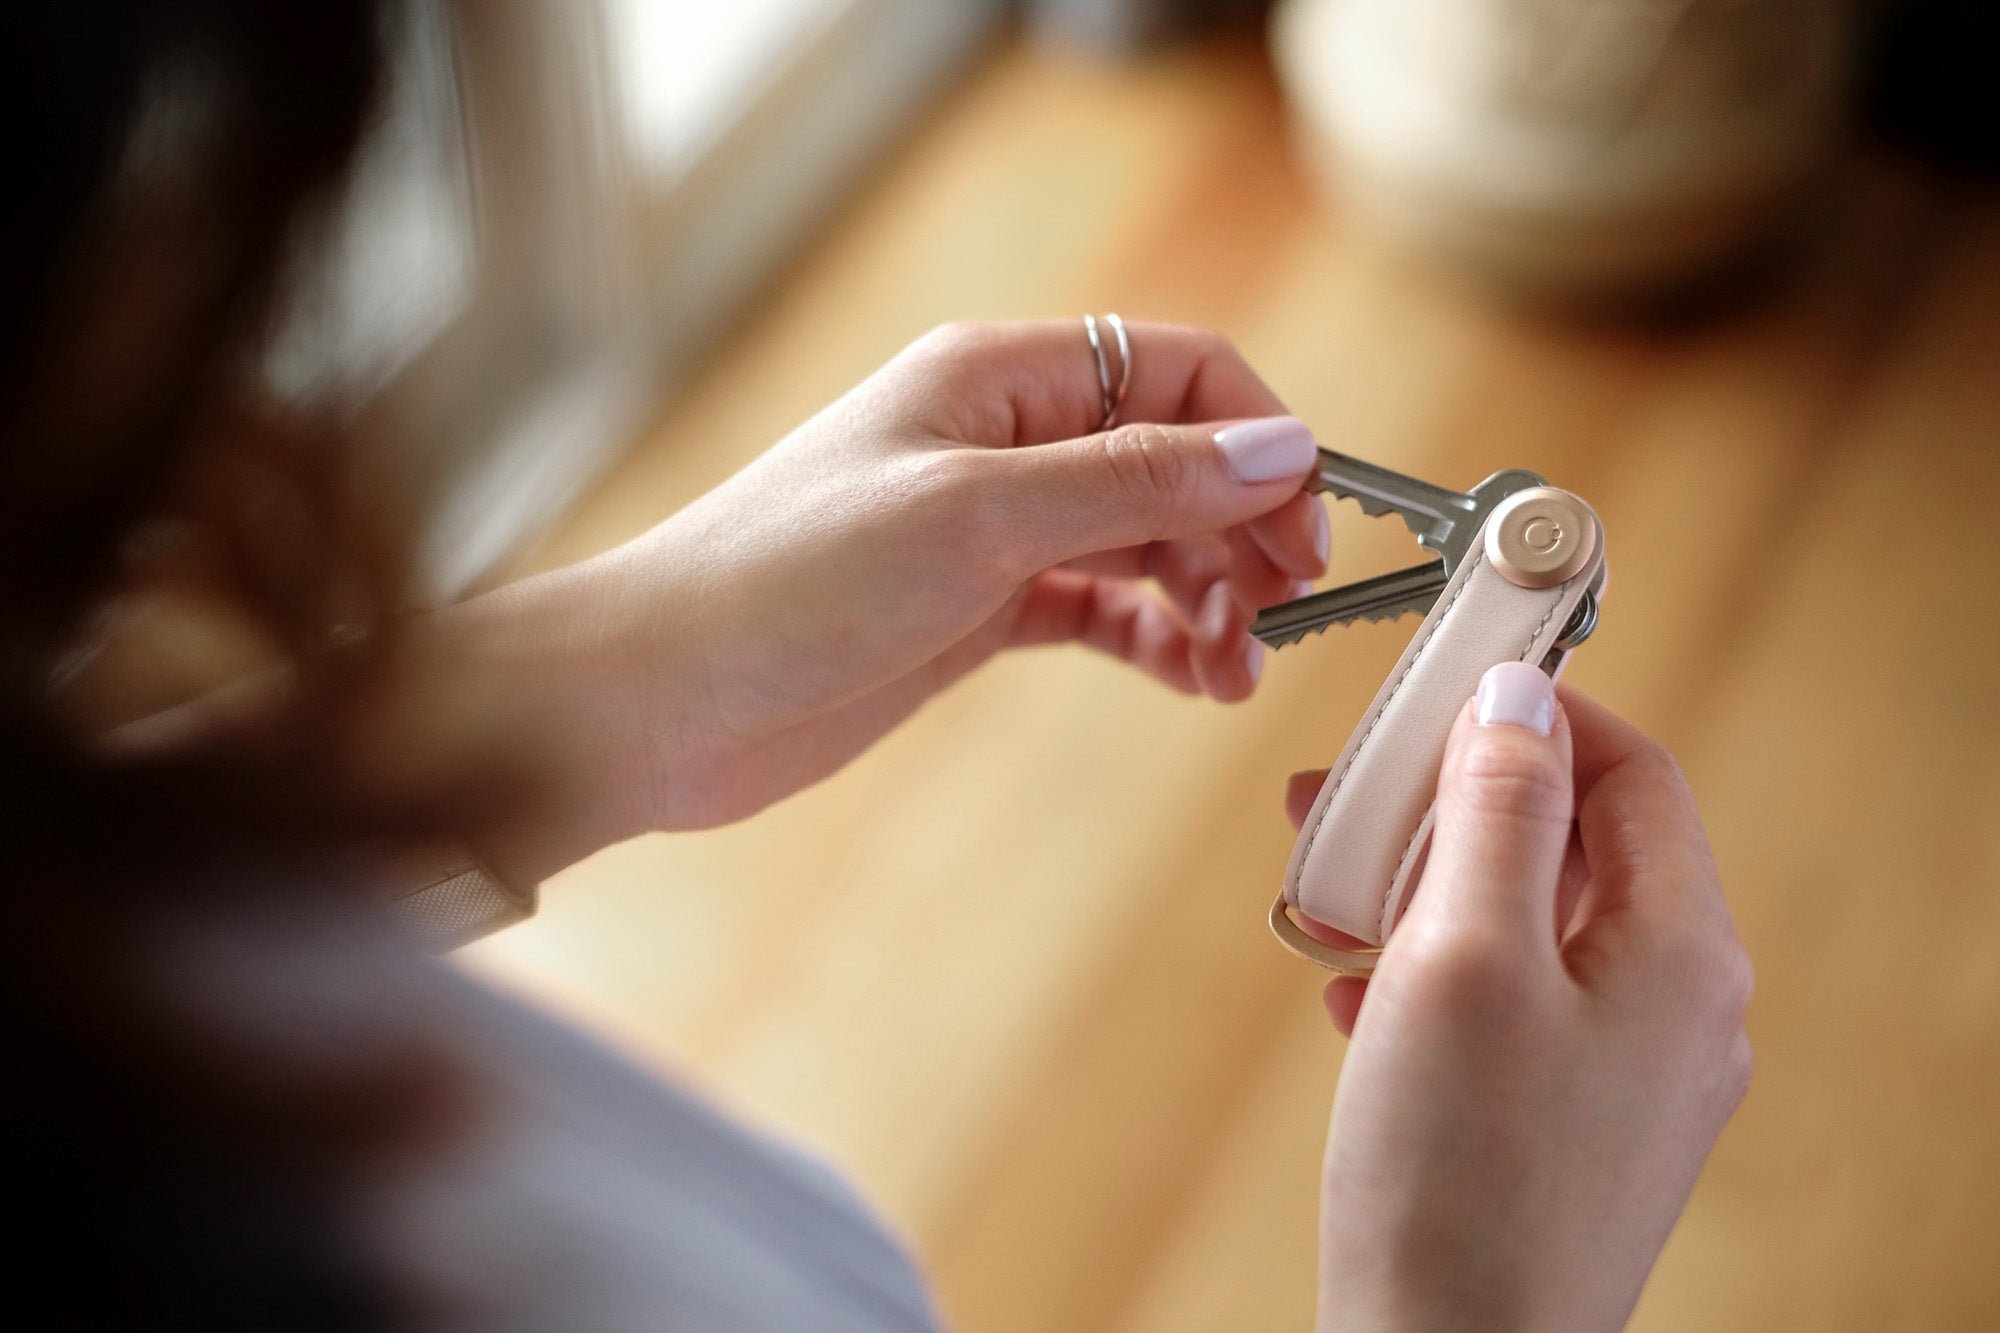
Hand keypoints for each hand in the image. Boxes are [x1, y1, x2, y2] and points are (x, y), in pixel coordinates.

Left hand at [431, 321, 1328, 874]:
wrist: (658, 698)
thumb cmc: (786, 580)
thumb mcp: (976, 517)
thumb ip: (1132, 483)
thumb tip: (1278, 447)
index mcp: (998, 378)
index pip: (1176, 370)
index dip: (1256, 438)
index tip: (1308, 525)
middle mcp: (1003, 442)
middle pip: (1173, 460)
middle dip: (1242, 529)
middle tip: (1283, 610)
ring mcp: (991, 530)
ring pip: (1145, 543)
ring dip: (1207, 597)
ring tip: (1235, 668)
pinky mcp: (975, 611)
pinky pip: (1099, 609)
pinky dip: (1156, 638)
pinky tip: (1191, 677)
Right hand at [1285, 668, 1751, 1331]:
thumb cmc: (1459, 1183)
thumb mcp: (1462, 958)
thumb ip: (1493, 813)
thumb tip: (1517, 697)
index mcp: (1681, 953)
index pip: (1631, 772)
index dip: (1536, 713)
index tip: (1440, 688)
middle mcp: (1676, 1009)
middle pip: (1573, 845)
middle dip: (1449, 807)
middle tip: (1342, 799)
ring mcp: (1628, 1074)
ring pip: (1528, 924)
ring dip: (1424, 888)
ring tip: (1327, 896)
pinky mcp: (1570, 1125)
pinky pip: (1509, 1004)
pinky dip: (1430, 972)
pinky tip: (1355, 991)